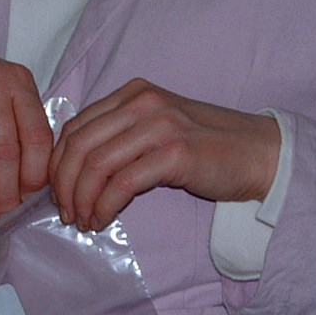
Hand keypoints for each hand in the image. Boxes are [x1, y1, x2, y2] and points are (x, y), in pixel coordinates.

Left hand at [48, 79, 279, 231]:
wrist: (258, 154)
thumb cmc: (207, 147)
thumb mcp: (157, 129)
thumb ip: (122, 135)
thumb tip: (75, 167)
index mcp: (133, 93)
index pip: (76, 125)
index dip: (58, 162)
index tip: (57, 192)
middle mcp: (142, 102)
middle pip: (79, 144)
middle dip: (64, 184)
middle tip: (65, 213)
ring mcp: (159, 124)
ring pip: (96, 163)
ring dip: (82, 198)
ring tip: (82, 221)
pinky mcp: (175, 152)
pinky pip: (123, 183)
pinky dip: (104, 205)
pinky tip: (102, 220)